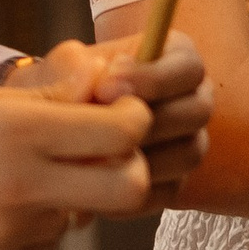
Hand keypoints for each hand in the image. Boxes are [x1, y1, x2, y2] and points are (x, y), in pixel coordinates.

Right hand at [0, 34, 212, 249]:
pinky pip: (46, 244)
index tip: (119, 113)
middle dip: (131, 168)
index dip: (134, 119)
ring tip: (14, 178)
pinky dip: (35, 224)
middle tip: (103, 154)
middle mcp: (22, 188)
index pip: (124, 132)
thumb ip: (47, 100)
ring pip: (85, 216)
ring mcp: (12, 236)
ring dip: (71, 196)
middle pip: (130, 187)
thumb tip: (107, 87)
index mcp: (17, 134)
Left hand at [6, 34, 214, 208]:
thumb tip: (101, 79)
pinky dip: (135, 189)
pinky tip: (99, 181)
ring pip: (189, 153)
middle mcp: (193, 98)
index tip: (106, 88)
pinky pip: (170, 190)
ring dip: (143, 155)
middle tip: (102, 127)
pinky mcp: (175, 181)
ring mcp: (189, 142)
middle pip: (198, 111)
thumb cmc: (64, 87)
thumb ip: (78, 65)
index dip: (153, 79)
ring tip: (97, 154)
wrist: (51, 129)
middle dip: (148, 120)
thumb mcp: (62, 66)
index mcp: (177, 59)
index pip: (189, 66)